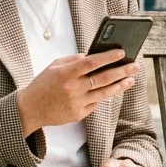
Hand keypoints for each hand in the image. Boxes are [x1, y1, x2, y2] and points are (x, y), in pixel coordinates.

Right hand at [16, 49, 137, 136]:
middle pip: (103, 78)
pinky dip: (104, 96)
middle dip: (122, 71)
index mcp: (66, 73)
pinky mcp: (78, 114)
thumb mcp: (54, 66)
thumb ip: (73, 60)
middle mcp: (73, 88)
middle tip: (135, 66)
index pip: (91, 63)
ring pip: (104, 93)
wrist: (30, 109)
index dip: (108, 57)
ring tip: (131, 79)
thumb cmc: (42, 84)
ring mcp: (77, 103)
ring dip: (120, 85)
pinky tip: (113, 89)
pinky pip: (95, 104)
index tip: (122, 52)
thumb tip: (92, 56)